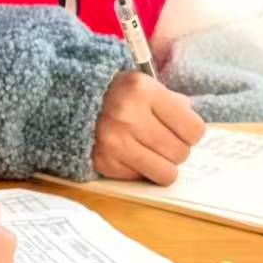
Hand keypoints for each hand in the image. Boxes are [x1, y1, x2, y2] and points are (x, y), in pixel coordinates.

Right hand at [92, 70, 205, 184]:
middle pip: (181, 153)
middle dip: (175, 149)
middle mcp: (128, 116)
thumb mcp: (144, 85)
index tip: (180, 129)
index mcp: (143, 90)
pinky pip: (141, 178)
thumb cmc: (117, 94)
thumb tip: (194, 133)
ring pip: (166, 173)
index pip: (194, 130)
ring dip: (162, 164)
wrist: (68, 101)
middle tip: (161, 139)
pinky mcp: (104, 163)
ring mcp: (114, 142)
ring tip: (150, 150)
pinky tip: (129, 154)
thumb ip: (173, 103)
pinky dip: (139, 169)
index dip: (190, 132)